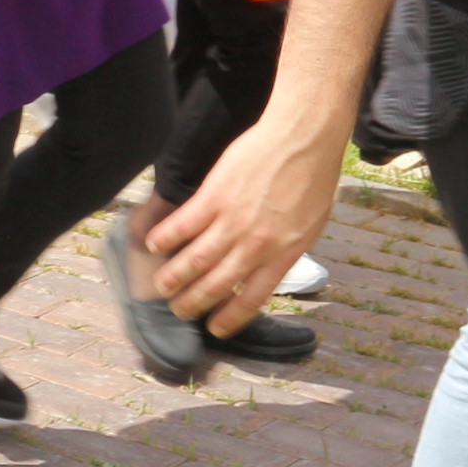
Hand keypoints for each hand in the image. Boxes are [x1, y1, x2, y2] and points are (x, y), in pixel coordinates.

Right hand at [151, 114, 346, 334]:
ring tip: (161, 287)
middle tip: (179, 311)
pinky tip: (154, 245)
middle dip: (194, 302)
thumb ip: (286, 250)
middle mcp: (256, 244)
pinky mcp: (215, 196)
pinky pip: (183, 224)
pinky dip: (165, 237)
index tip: (214, 328)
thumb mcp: (310, 226)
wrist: (303, 138)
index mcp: (283, 255)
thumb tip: (267, 268)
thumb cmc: (313, 178)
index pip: (251, 297)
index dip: (229, 317)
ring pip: (195, 259)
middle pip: (217, 284)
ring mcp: (234, 221)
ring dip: (174, 277)